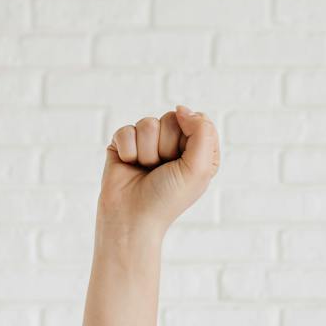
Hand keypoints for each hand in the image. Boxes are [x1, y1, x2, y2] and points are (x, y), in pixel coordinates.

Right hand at [98, 104, 219, 236]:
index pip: (198, 120)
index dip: (190, 137)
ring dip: (147, 151)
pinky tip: (129, 166)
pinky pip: (126, 130)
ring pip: (148, 123)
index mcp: (197, 150)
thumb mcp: (199, 168)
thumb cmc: (168, 197)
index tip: (184, 159)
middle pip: (172, 118)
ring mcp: (147, 143)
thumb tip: (182, 108)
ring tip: (146, 169)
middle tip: (163, 168)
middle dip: (166, 145)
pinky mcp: (124, 144)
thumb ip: (202, 133)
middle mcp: (173, 144)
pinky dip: (128, 151)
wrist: (132, 217)